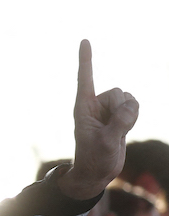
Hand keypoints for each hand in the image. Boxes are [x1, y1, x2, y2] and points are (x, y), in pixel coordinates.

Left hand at [58, 40, 139, 199]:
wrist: (97, 173)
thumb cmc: (94, 159)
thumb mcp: (105, 142)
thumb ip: (119, 122)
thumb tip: (131, 105)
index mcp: (83, 108)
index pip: (84, 79)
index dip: (85, 60)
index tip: (84, 41)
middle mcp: (94, 106)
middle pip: (117, 92)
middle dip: (121, 109)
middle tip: (110, 130)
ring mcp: (107, 110)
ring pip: (128, 99)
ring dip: (129, 115)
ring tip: (115, 132)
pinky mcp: (118, 115)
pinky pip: (134, 106)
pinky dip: (134, 117)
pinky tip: (123, 130)